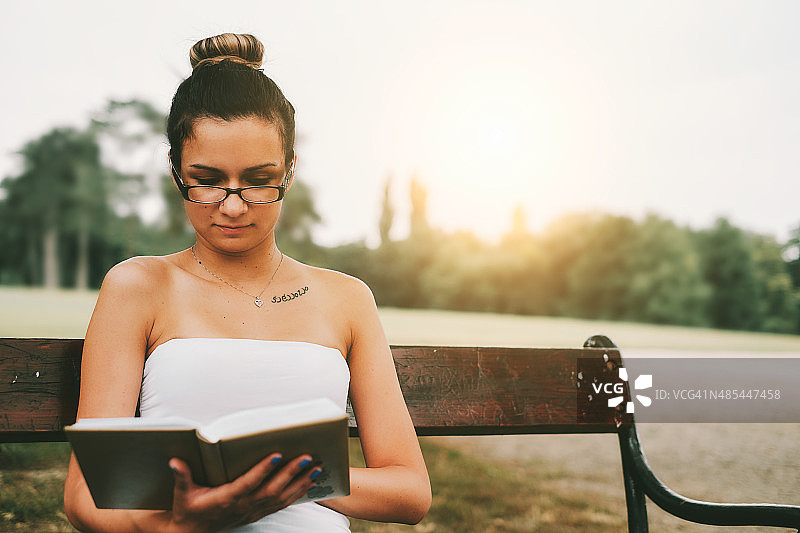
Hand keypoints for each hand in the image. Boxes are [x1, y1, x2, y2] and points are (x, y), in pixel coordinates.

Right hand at [167, 453, 320, 531]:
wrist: (192, 532)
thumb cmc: (189, 509)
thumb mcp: (182, 493)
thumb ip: (181, 477)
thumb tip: (175, 462)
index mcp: (227, 498)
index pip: (248, 483)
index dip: (263, 470)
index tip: (276, 455)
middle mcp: (243, 506)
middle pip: (272, 489)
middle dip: (291, 473)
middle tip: (306, 457)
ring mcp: (253, 512)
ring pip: (281, 498)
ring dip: (300, 484)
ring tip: (316, 468)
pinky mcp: (258, 514)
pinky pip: (281, 505)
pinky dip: (297, 494)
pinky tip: (309, 483)